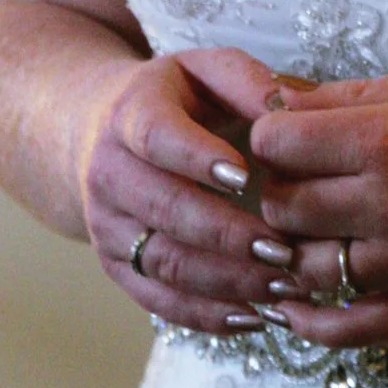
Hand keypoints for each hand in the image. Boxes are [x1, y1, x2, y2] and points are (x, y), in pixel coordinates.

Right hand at [79, 46, 303, 334]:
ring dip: (226, 282)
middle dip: (228, 236)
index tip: (246, 176)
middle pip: (164, 211)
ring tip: (282, 288)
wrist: (98, 134)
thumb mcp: (206, 70)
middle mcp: (110, 174)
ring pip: (164, 263)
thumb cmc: (177, 100)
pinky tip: (255, 317)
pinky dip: (206, 315)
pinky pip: (159, 300)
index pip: (157, 138)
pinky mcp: (118, 266)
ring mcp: (109, 226)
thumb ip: (248, 81)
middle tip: (285, 251)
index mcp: (132, 115)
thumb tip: (289, 110)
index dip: (197, 159)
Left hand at [247, 73, 387, 347]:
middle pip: (282, 208)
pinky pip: (346, 328)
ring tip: (310, 231)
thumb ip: (350, 99)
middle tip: (303, 183)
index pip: (277, 144)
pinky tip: (295, 305)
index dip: (275, 139)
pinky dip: (309, 321)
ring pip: (305, 268)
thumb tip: (274, 107)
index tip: (292, 138)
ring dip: (298, 249)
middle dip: (281, 192)